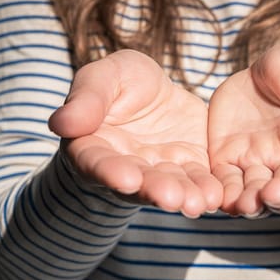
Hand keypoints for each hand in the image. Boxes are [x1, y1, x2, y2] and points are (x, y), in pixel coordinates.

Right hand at [49, 50, 221, 217]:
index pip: (97, 162)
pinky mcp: (189, 166)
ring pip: (170, 186)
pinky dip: (207, 188)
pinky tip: (218, 194)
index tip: (126, 179)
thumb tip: (60, 123)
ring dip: (184, 196)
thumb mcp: (104, 77)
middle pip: (138, 182)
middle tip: (170, 198)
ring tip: (198, 203)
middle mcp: (125, 166)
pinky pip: (198, 180)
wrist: (154, 92)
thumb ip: (87, 98)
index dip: (110, 171)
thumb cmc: (120, 84)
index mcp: (94, 145)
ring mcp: (159, 170)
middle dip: (154, 190)